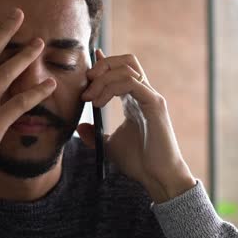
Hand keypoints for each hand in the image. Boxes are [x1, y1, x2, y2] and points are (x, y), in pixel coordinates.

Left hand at [77, 49, 195, 202]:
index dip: (103, 64)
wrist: (157, 177)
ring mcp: (150, 97)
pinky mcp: (154, 103)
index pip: (121, 70)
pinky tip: (99, 104)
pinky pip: (131, 82)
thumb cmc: (139, 163)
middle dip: (102, 66)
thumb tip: (80, 126)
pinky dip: (111, 88)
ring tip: (89, 99)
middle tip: (86, 85)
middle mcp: (144, 94)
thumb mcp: (109, 146)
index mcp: (134, 100)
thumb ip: (95, 135)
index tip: (85, 73)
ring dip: (102, 79)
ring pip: (126, 68)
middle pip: (126, 60)